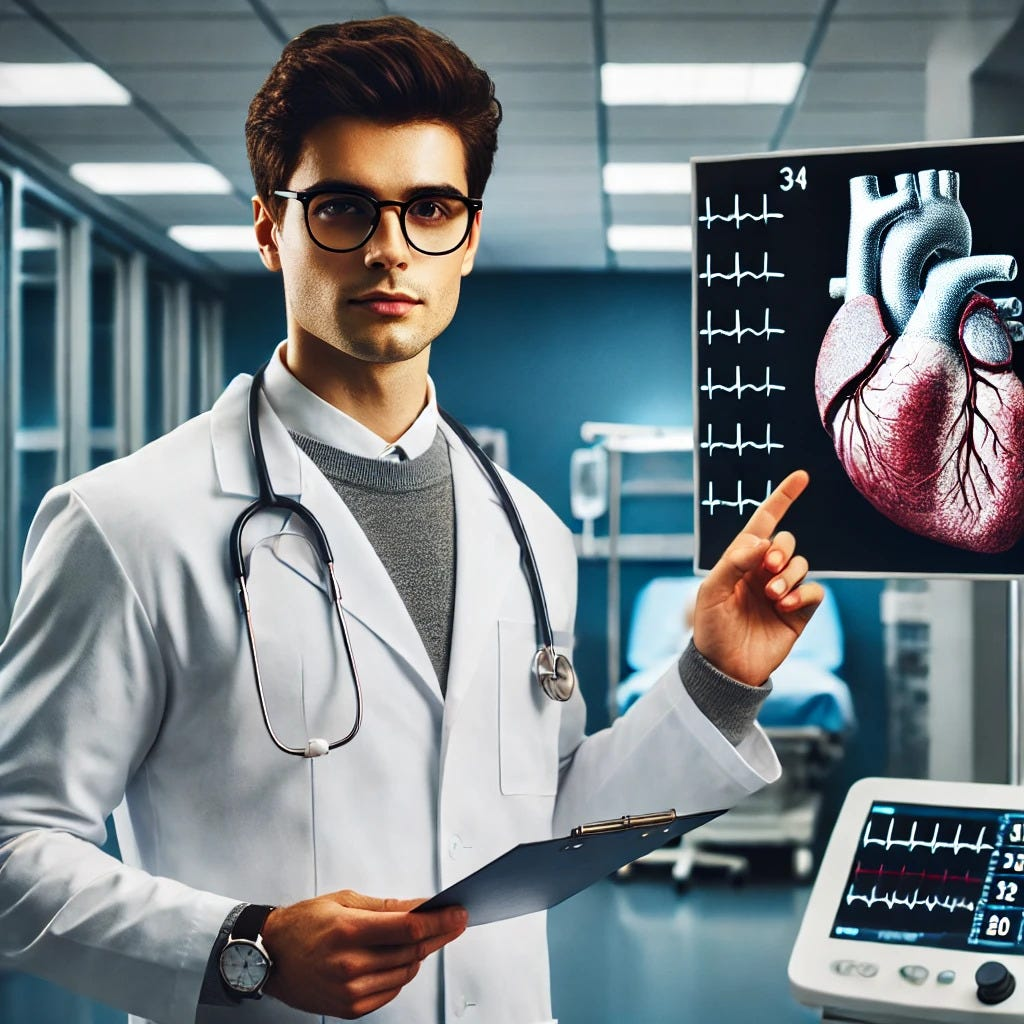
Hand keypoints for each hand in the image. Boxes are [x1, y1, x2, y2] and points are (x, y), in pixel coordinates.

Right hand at [261, 889, 466, 1018]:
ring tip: (417, 937)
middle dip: (437, 934)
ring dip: (418, 954)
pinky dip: (401, 974)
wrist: (270, 956)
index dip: (439, 921)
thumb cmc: (305, 923)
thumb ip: (387, 906)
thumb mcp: (344, 901)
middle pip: (412, 951)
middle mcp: (349, 964)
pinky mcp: (350, 1009)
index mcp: (348, 931)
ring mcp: (350, 991)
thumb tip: (422, 905)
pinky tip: (395, 958)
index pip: (408, 927)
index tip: (460, 914)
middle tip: (453, 921)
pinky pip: (392, 991)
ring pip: (406, 973)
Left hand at [692, 469, 823, 686]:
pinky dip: (803, 593)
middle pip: (786, 542)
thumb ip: (733, 563)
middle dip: (781, 550)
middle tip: (767, 567)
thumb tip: (761, 542)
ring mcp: (783, 591)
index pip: (764, 522)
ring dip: (790, 575)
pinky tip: (784, 605)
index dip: (782, 498)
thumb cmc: (711, 628)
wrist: (724, 668)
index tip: (801, 477)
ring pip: (802, 565)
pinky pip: (814, 591)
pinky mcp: (799, 612)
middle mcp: (764, 571)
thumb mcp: (711, 592)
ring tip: (773, 594)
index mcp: (741, 560)